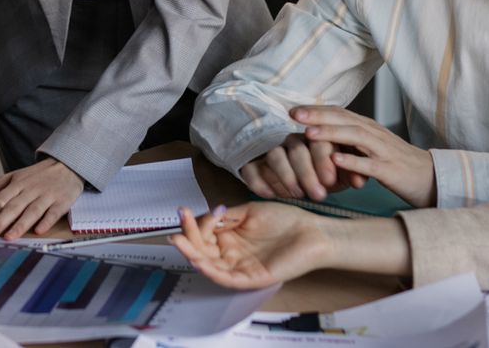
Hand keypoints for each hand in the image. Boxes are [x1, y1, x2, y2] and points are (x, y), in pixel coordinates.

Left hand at [0, 158, 84, 239]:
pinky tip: (38, 231)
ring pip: (32, 211)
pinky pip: (53, 213)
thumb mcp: (13, 177)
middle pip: (13, 206)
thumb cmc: (37, 175)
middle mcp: (31, 189)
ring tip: (9, 237)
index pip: (0, 198)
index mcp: (17, 182)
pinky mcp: (61, 202)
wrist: (67, 164)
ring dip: (20, 225)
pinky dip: (46, 221)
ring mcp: (47, 195)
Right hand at [169, 203, 332, 289]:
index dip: (192, 225)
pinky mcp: (251, 278)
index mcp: (231, 238)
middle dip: (187, 239)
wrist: (312, 233)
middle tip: (176, 227)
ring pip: (210, 266)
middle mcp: (232, 254)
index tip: (185, 210)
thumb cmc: (286, 221)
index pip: (204, 235)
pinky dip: (211, 271)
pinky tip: (199, 260)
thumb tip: (207, 216)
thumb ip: (227, 215)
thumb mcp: (251, 211)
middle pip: (202, 251)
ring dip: (192, 256)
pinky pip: (227, 278)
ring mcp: (240, 267)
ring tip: (179, 243)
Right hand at [237, 132, 362, 201]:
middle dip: (308, 173)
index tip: (331, 181)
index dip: (324, 160)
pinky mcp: (254, 163)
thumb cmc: (327, 174)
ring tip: (297, 195)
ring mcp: (273, 151)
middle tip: (318, 195)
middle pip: (297, 150)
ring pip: (275, 156)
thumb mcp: (342, 175)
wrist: (303, 177)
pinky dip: (259, 181)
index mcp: (316, 138)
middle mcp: (293, 141)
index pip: (319, 141)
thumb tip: (360, 180)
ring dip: (286, 176)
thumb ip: (352, 174)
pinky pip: (251, 168)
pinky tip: (270, 194)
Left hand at [293, 104, 436, 207]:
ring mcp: (383, 151)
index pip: (339, 113)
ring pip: (355, 137)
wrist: (431, 178)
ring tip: (308, 133)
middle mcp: (375, 134)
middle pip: (344, 119)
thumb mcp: (371, 147)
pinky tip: (336, 160)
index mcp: (368, 128)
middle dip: (317, 116)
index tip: (293, 110)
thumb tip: (321, 134)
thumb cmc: (397, 164)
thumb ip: (350, 140)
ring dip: (330, 134)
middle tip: (293, 114)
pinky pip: (370, 164)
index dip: (316, 110)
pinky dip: (352, 161)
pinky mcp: (390, 170)